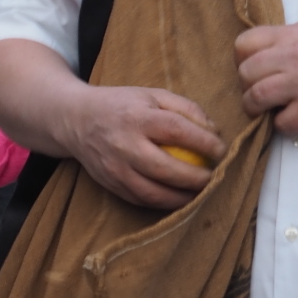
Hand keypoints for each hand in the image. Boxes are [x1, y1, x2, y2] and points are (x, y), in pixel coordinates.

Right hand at [52, 83, 220, 211]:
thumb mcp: (152, 94)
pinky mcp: (111, 184)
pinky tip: (180, 198)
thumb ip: (186, 108)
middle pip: (167, 169)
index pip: (177, 131)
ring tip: (201, 192)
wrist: (75, 120)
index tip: (221, 150)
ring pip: (154, 193)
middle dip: (197, 178)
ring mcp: (115, 169)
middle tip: (215, 177)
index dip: (205, 143)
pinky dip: (164, 203)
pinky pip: (142, 200)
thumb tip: (214, 131)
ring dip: (183, 197)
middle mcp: (124, 145)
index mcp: (137, 117)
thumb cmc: (121, 105)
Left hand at [237, 22, 297, 135]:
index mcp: (290, 36)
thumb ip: (282, 38)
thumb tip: (253, 51)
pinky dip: (283, 124)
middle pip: (245, 72)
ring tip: (264, 109)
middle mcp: (294, 56)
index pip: (243, 44)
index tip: (252, 69)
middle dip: (246, 86)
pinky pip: (283, 122)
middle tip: (257, 92)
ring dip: (255, 107)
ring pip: (257, 96)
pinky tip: (291, 117)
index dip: (241, 59)